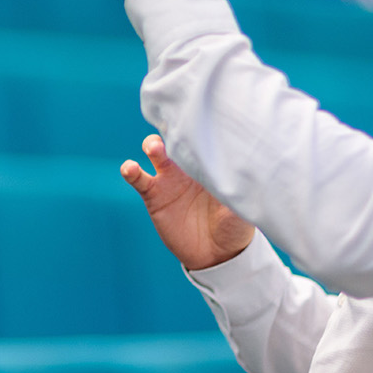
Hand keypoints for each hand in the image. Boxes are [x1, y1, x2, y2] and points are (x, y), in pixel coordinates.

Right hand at [120, 134, 254, 270]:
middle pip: (177, 138)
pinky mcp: (153, 195)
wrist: (216, 255)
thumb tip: (242, 176)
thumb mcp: (241, 210)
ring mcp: (169, 179)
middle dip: (174, 128)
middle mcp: (189, 167)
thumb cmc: (234, 227)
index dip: (199, 126)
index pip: (203, 138)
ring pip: (155, 153)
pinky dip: (131, 171)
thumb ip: (238, 193)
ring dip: (152, 145)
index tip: (198, 116)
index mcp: (211, 164)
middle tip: (175, 126)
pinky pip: (139, 180)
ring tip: (154, 148)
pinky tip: (130, 168)